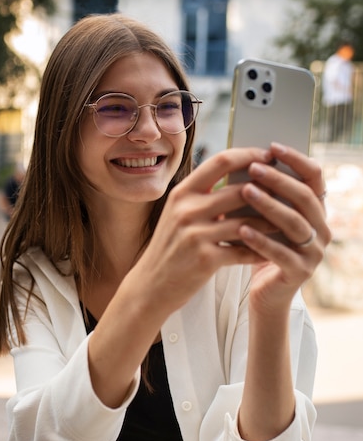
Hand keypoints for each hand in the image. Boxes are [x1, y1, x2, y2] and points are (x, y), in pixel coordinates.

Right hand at [135, 147, 274, 314]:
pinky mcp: (204, 259)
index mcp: (182, 192)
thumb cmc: (171, 247)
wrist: (151, 284)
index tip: (269, 157)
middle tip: (288, 192)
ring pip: (246, 221)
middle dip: (269, 191)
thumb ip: (204, 195)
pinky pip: (243, 250)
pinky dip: (260, 250)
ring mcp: (195, 234)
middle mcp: (186, 209)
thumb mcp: (179, 214)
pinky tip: (272, 251)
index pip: (221, 161)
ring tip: (287, 222)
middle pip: (240, 190)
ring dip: (270, 222)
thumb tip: (244, 179)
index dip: (249, 155)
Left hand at [235, 142, 329, 313]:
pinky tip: (241, 229)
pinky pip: (281, 253)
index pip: (315, 178)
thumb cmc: (262, 250)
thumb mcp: (265, 220)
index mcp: (316, 212)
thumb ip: (265, 197)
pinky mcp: (300, 273)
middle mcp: (322, 230)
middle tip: (254, 168)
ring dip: (269, 205)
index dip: (296, 160)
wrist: (265, 294)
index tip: (273, 146)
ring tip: (245, 192)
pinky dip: (261, 239)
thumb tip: (245, 162)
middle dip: (278, 180)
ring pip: (294, 223)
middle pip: (304, 197)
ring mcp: (314, 253)